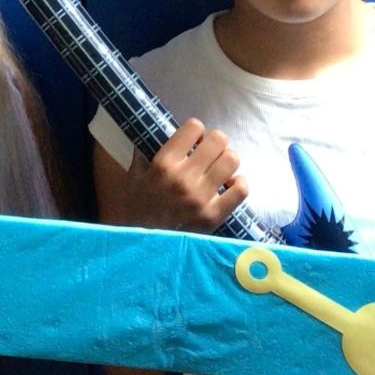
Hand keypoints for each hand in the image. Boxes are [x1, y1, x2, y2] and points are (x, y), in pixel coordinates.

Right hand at [120, 118, 248, 232]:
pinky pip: (241, 189)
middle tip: (210, 154)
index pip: (194, 127)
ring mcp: (201, 197)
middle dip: (215, 144)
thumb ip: (143, 154)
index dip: (196, 131)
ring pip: (232, 160)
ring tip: (219, 170)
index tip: (194, 140)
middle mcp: (184, 177)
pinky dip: (238, 184)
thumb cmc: (137, 209)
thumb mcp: (133, 177)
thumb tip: (153, 134)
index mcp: (164, 163)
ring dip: (227, 162)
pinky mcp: (214, 215)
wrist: (143, 247)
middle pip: (218, 140)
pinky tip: (228, 186)